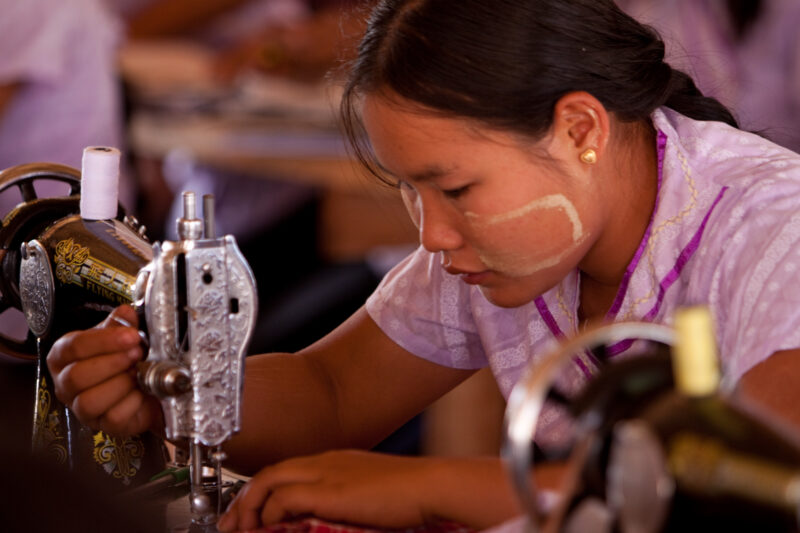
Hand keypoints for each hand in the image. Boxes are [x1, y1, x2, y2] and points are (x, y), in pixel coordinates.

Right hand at [46, 305, 161, 435]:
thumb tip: (126, 313)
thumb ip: (121, 324)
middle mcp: (66, 384)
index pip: (74, 346)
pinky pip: (113, 418)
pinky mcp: (102, 426)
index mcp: (64, 356)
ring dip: (120, 384)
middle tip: (137, 354)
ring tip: (138, 372)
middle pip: (77, 376)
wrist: (147, 388)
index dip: (104, 341)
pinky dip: (132, 402)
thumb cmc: (126, 359)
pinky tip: (142, 391)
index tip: (131, 335)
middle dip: (113, 362)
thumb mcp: (122, 336)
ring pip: (89, 401)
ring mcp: (81, 408)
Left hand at [218, 450, 438, 531]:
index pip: (286, 471)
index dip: (261, 492)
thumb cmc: (409, 494)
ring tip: (241, 529)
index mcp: (334, 462)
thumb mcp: (367, 495)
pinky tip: (266, 527)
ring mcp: (326, 472)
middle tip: (230, 524)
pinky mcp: (329, 489)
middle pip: (270, 472)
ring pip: (269, 480)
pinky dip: (268, 512)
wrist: (429, 485)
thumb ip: (341, 502)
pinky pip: (284, 497)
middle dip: (243, 499)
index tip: (248, 515)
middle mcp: (325, 462)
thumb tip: (318, 519)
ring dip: (249, 506)